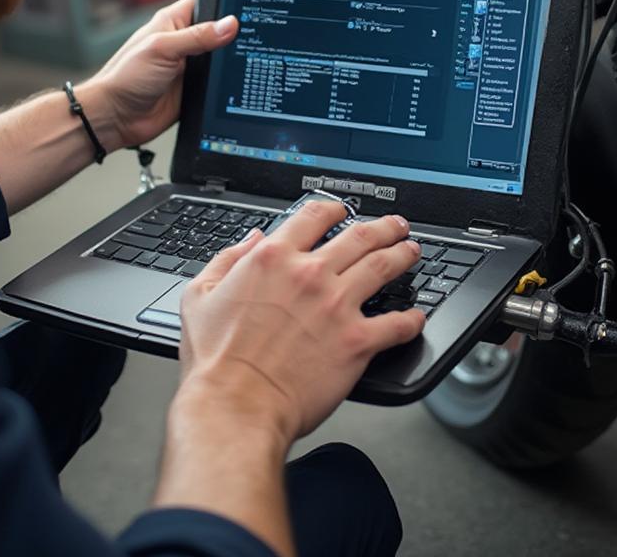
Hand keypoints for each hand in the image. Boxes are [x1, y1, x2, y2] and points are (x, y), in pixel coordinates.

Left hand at [80, 0, 236, 150]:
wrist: (115, 118)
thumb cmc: (124, 78)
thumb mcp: (162, 49)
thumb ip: (196, 36)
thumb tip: (229, 24)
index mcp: (173, 22)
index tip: (245, 0)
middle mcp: (183, 41)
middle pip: (219, 28)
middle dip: (235, 29)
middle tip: (252, 31)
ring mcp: (190, 65)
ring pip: (222, 55)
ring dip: (230, 57)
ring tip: (245, 55)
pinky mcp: (195, 88)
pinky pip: (218, 81)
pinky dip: (226, 81)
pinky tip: (235, 80)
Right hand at [174, 200, 425, 445]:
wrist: (235, 407)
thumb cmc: (215, 362)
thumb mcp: (199, 296)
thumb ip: (227, 260)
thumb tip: (251, 240)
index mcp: (273, 259)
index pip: (313, 217)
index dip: (333, 209)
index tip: (342, 211)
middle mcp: (310, 275)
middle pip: (360, 236)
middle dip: (384, 226)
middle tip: (396, 226)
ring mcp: (337, 306)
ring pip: (383, 266)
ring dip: (403, 255)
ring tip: (412, 251)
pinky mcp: (357, 342)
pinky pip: (396, 324)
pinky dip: (411, 319)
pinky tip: (416, 316)